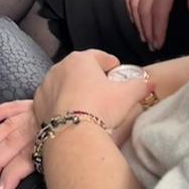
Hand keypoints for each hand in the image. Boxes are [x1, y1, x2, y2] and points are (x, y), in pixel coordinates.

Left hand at [33, 49, 154, 133]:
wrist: (72, 133)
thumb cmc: (101, 107)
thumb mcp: (127, 95)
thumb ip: (140, 85)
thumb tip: (151, 83)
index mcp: (80, 60)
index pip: (98, 56)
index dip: (109, 62)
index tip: (115, 69)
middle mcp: (59, 68)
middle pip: (78, 69)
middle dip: (89, 76)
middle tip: (102, 89)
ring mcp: (45, 86)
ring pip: (62, 84)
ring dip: (72, 90)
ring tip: (86, 104)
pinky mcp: (37, 104)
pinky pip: (50, 100)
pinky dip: (59, 104)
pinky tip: (69, 115)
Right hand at [124, 0, 188, 50]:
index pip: (158, 11)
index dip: (158, 29)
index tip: (159, 42)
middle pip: (144, 9)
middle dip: (146, 29)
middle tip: (150, 43)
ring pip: (134, 0)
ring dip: (137, 19)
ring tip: (142, 32)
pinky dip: (129, 3)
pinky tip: (133, 13)